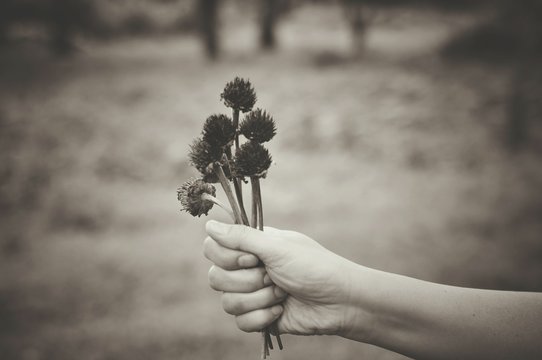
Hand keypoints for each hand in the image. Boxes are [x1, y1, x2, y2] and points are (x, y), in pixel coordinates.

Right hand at [203, 220, 360, 336]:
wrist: (339, 302)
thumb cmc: (314, 267)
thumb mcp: (276, 248)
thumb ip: (241, 237)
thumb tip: (208, 225)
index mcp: (251, 246)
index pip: (213, 248)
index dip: (227, 257)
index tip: (252, 258)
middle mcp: (248, 268)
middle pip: (215, 277)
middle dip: (247, 281)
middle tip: (273, 276)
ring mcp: (252, 293)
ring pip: (227, 302)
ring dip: (258, 299)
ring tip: (282, 293)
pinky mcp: (258, 317)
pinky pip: (240, 322)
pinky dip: (261, 318)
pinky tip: (280, 311)